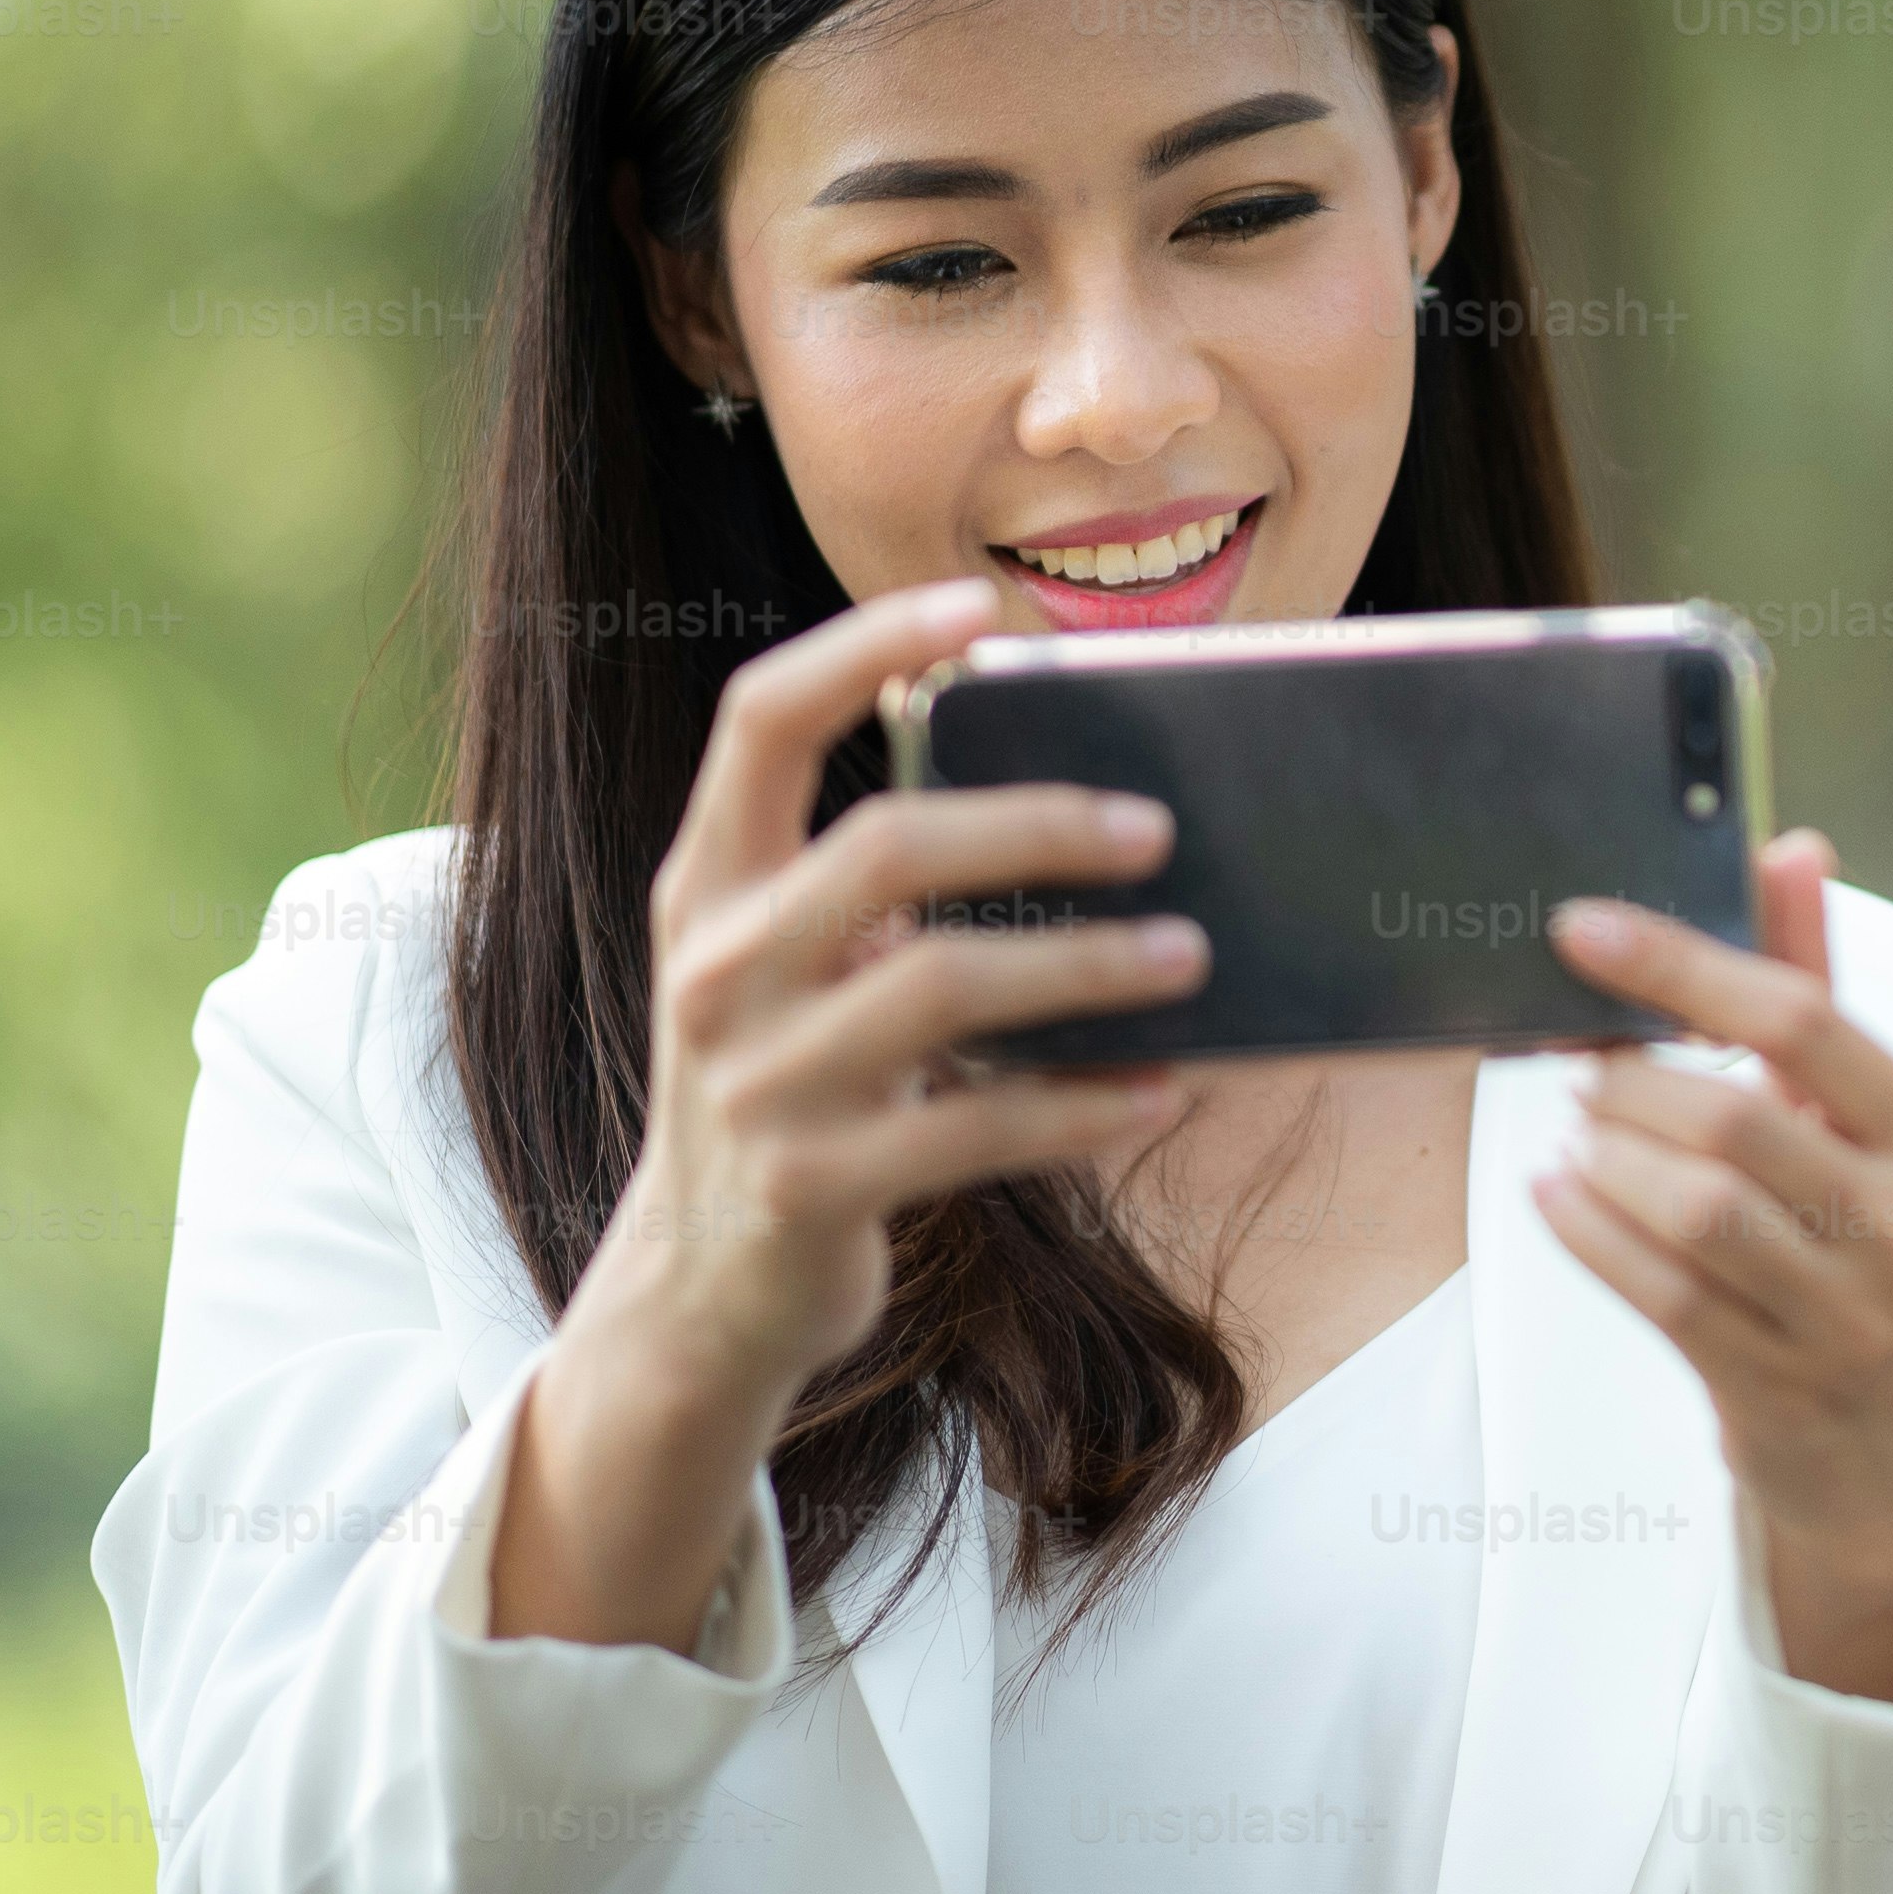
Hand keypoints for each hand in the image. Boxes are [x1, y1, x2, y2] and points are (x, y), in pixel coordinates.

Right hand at [495, 577, 1207, 1647]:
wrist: (701, 1289)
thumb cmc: (790, 1083)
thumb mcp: (787, 966)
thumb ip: (870, 878)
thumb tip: (1068, 792)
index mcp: (706, 883)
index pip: (760, 718)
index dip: (863, 645)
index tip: (976, 605)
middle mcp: (715, 968)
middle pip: (886, 847)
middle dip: (1036, 824)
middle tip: (1154, 828)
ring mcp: (754, 1082)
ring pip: (946, 986)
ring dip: (1088, 968)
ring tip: (1191, 956)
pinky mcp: (810, 1186)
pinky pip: (975, 1127)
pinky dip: (1083, 1106)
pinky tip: (1162, 1092)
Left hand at [1542, 832, 1892, 1709]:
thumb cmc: (1868, 1251)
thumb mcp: (1866, 1127)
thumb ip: (1818, 989)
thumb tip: (1794, 847)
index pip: (1805, 1021)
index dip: (1683, 965)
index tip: (1581, 929)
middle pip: (1740, 1121)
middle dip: (1633, 1082)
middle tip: (1576, 1063)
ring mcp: (1851, 1320)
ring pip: (1698, 1211)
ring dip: (1608, 1158)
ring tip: (1574, 1130)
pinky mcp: (1780, 1389)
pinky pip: (1662, 1295)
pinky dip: (1590, 1235)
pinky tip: (1554, 1194)